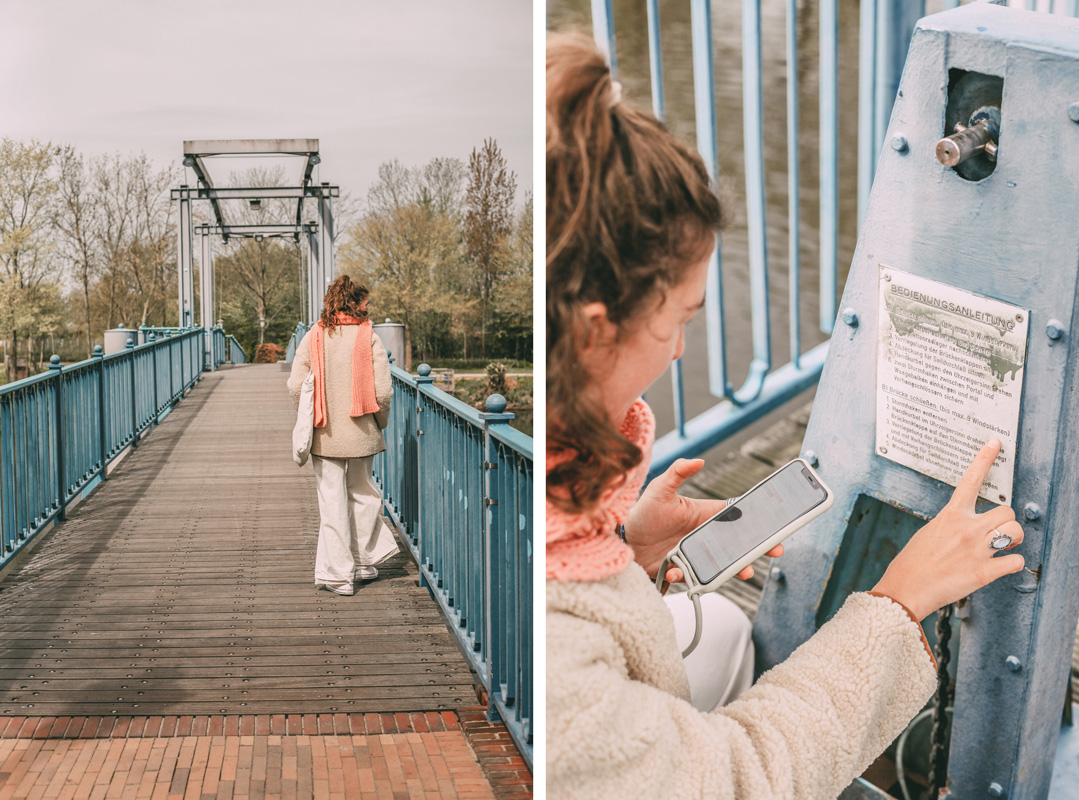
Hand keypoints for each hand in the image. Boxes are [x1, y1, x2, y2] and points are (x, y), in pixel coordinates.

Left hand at [623, 458, 782, 585]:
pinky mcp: (684, 571)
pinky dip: (689, 578)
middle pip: (737, 545)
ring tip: (744, 573)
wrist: (622, 541)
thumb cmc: (642, 512)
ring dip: (733, 570)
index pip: (735, 517)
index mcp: (704, 515)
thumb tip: (699, 460)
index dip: (756, 522)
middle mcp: (703, 537)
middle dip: (757, 550)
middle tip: (774, 552)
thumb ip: (678, 472)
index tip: (774, 526)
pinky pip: (694, 578)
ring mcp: (695, 555)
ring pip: (722, 565)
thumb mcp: (660, 489)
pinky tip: (677, 573)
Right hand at [872, 439, 1024, 620]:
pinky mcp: (984, 572)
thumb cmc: (912, 564)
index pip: (970, 479)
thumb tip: (969, 527)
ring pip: (1016, 532)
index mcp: (950, 516)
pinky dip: (1013, 565)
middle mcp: (967, 528)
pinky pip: (1017, 562)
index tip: (996, 444)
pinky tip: (1002, 567)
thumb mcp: (929, 533)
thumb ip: (952, 525)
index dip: (985, 459)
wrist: (905, 589)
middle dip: (1006, 522)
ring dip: (1014, 540)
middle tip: (998, 532)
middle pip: (1007, 511)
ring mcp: (977, 550)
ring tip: (1003, 547)